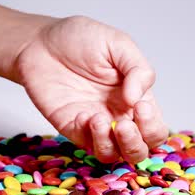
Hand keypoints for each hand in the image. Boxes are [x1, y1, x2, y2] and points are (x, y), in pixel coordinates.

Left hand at [15, 16, 167, 163]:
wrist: (40, 42)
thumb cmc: (81, 38)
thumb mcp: (118, 44)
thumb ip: (138, 69)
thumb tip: (137, 99)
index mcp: (136, 98)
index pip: (154, 128)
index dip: (152, 125)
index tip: (140, 106)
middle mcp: (118, 115)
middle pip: (138, 150)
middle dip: (135, 144)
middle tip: (124, 124)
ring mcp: (95, 125)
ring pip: (113, 155)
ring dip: (111, 144)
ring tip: (98, 119)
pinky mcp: (72, 128)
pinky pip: (86, 145)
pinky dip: (87, 135)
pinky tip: (82, 114)